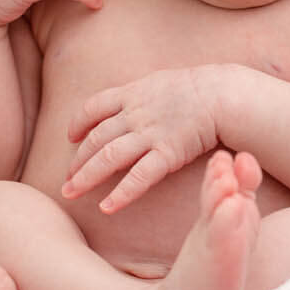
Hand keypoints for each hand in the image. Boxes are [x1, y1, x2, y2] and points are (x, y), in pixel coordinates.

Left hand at [61, 67, 222, 213]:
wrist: (225, 94)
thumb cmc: (201, 88)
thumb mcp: (164, 81)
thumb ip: (144, 95)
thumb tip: (134, 104)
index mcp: (133, 93)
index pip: (94, 107)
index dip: (78, 123)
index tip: (71, 137)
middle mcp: (136, 114)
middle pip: (96, 138)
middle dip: (77, 160)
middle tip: (65, 179)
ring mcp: (150, 134)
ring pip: (108, 157)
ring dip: (86, 177)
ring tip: (70, 194)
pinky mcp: (168, 153)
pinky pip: (138, 177)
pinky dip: (120, 193)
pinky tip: (106, 207)